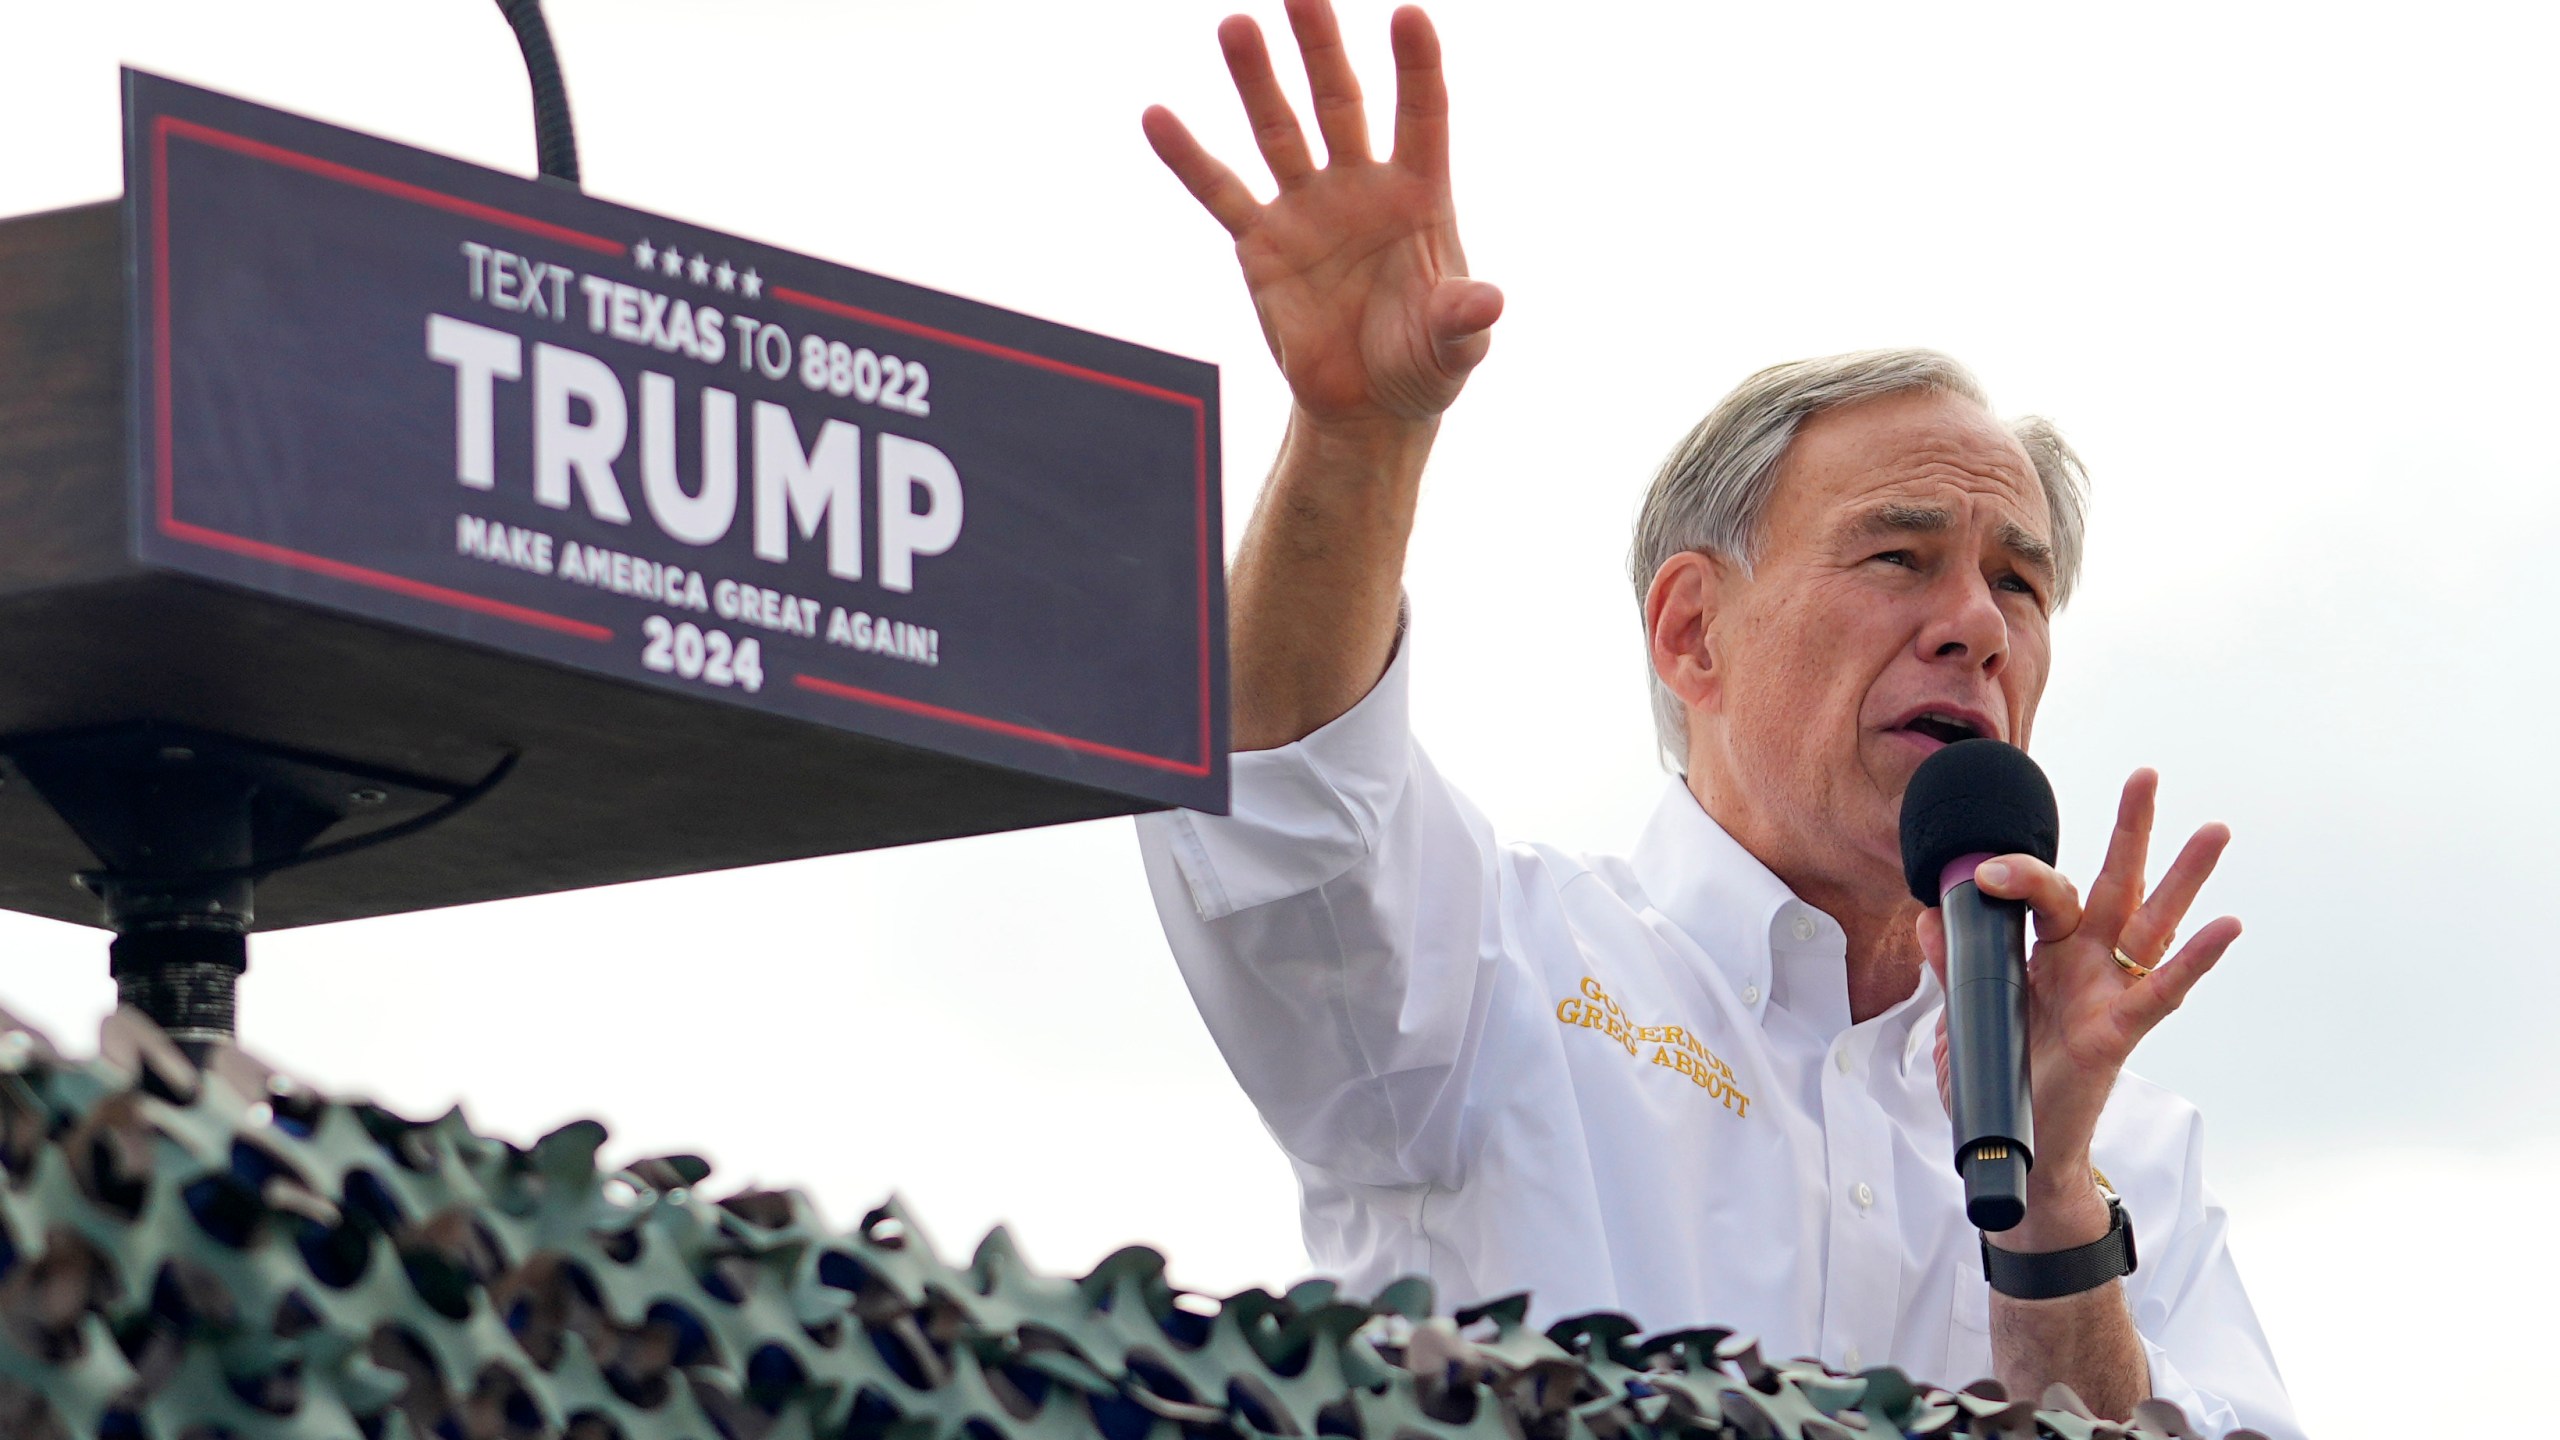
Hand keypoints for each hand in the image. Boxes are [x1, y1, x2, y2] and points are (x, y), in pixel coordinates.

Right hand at [1142, 1, 1503, 428]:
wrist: (1368, 406)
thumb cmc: (1425, 364)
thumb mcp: (1456, 347)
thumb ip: (1465, 320)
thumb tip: (1486, 303)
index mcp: (1420, 196)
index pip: (1423, 116)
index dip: (1417, 68)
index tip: (1409, 16)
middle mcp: (1361, 186)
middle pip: (1341, 101)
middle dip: (1322, 48)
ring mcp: (1307, 209)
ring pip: (1280, 131)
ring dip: (1258, 81)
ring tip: (1236, 26)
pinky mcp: (1261, 243)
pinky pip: (1222, 193)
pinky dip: (1190, 158)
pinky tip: (1158, 117)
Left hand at [1920, 769, 2240, 1249]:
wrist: (2011, 1144)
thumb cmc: (2000, 1078)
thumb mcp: (1964, 1016)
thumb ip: (1954, 965)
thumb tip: (1932, 914)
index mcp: (2047, 954)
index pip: (2040, 893)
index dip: (2015, 874)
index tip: (1979, 870)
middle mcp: (2084, 963)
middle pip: (2110, 884)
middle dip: (2129, 831)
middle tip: (2147, 775)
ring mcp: (2107, 993)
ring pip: (2151, 924)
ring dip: (2182, 878)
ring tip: (2213, 830)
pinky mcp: (2119, 1032)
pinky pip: (2162, 990)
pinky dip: (2196, 959)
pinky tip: (2227, 925)